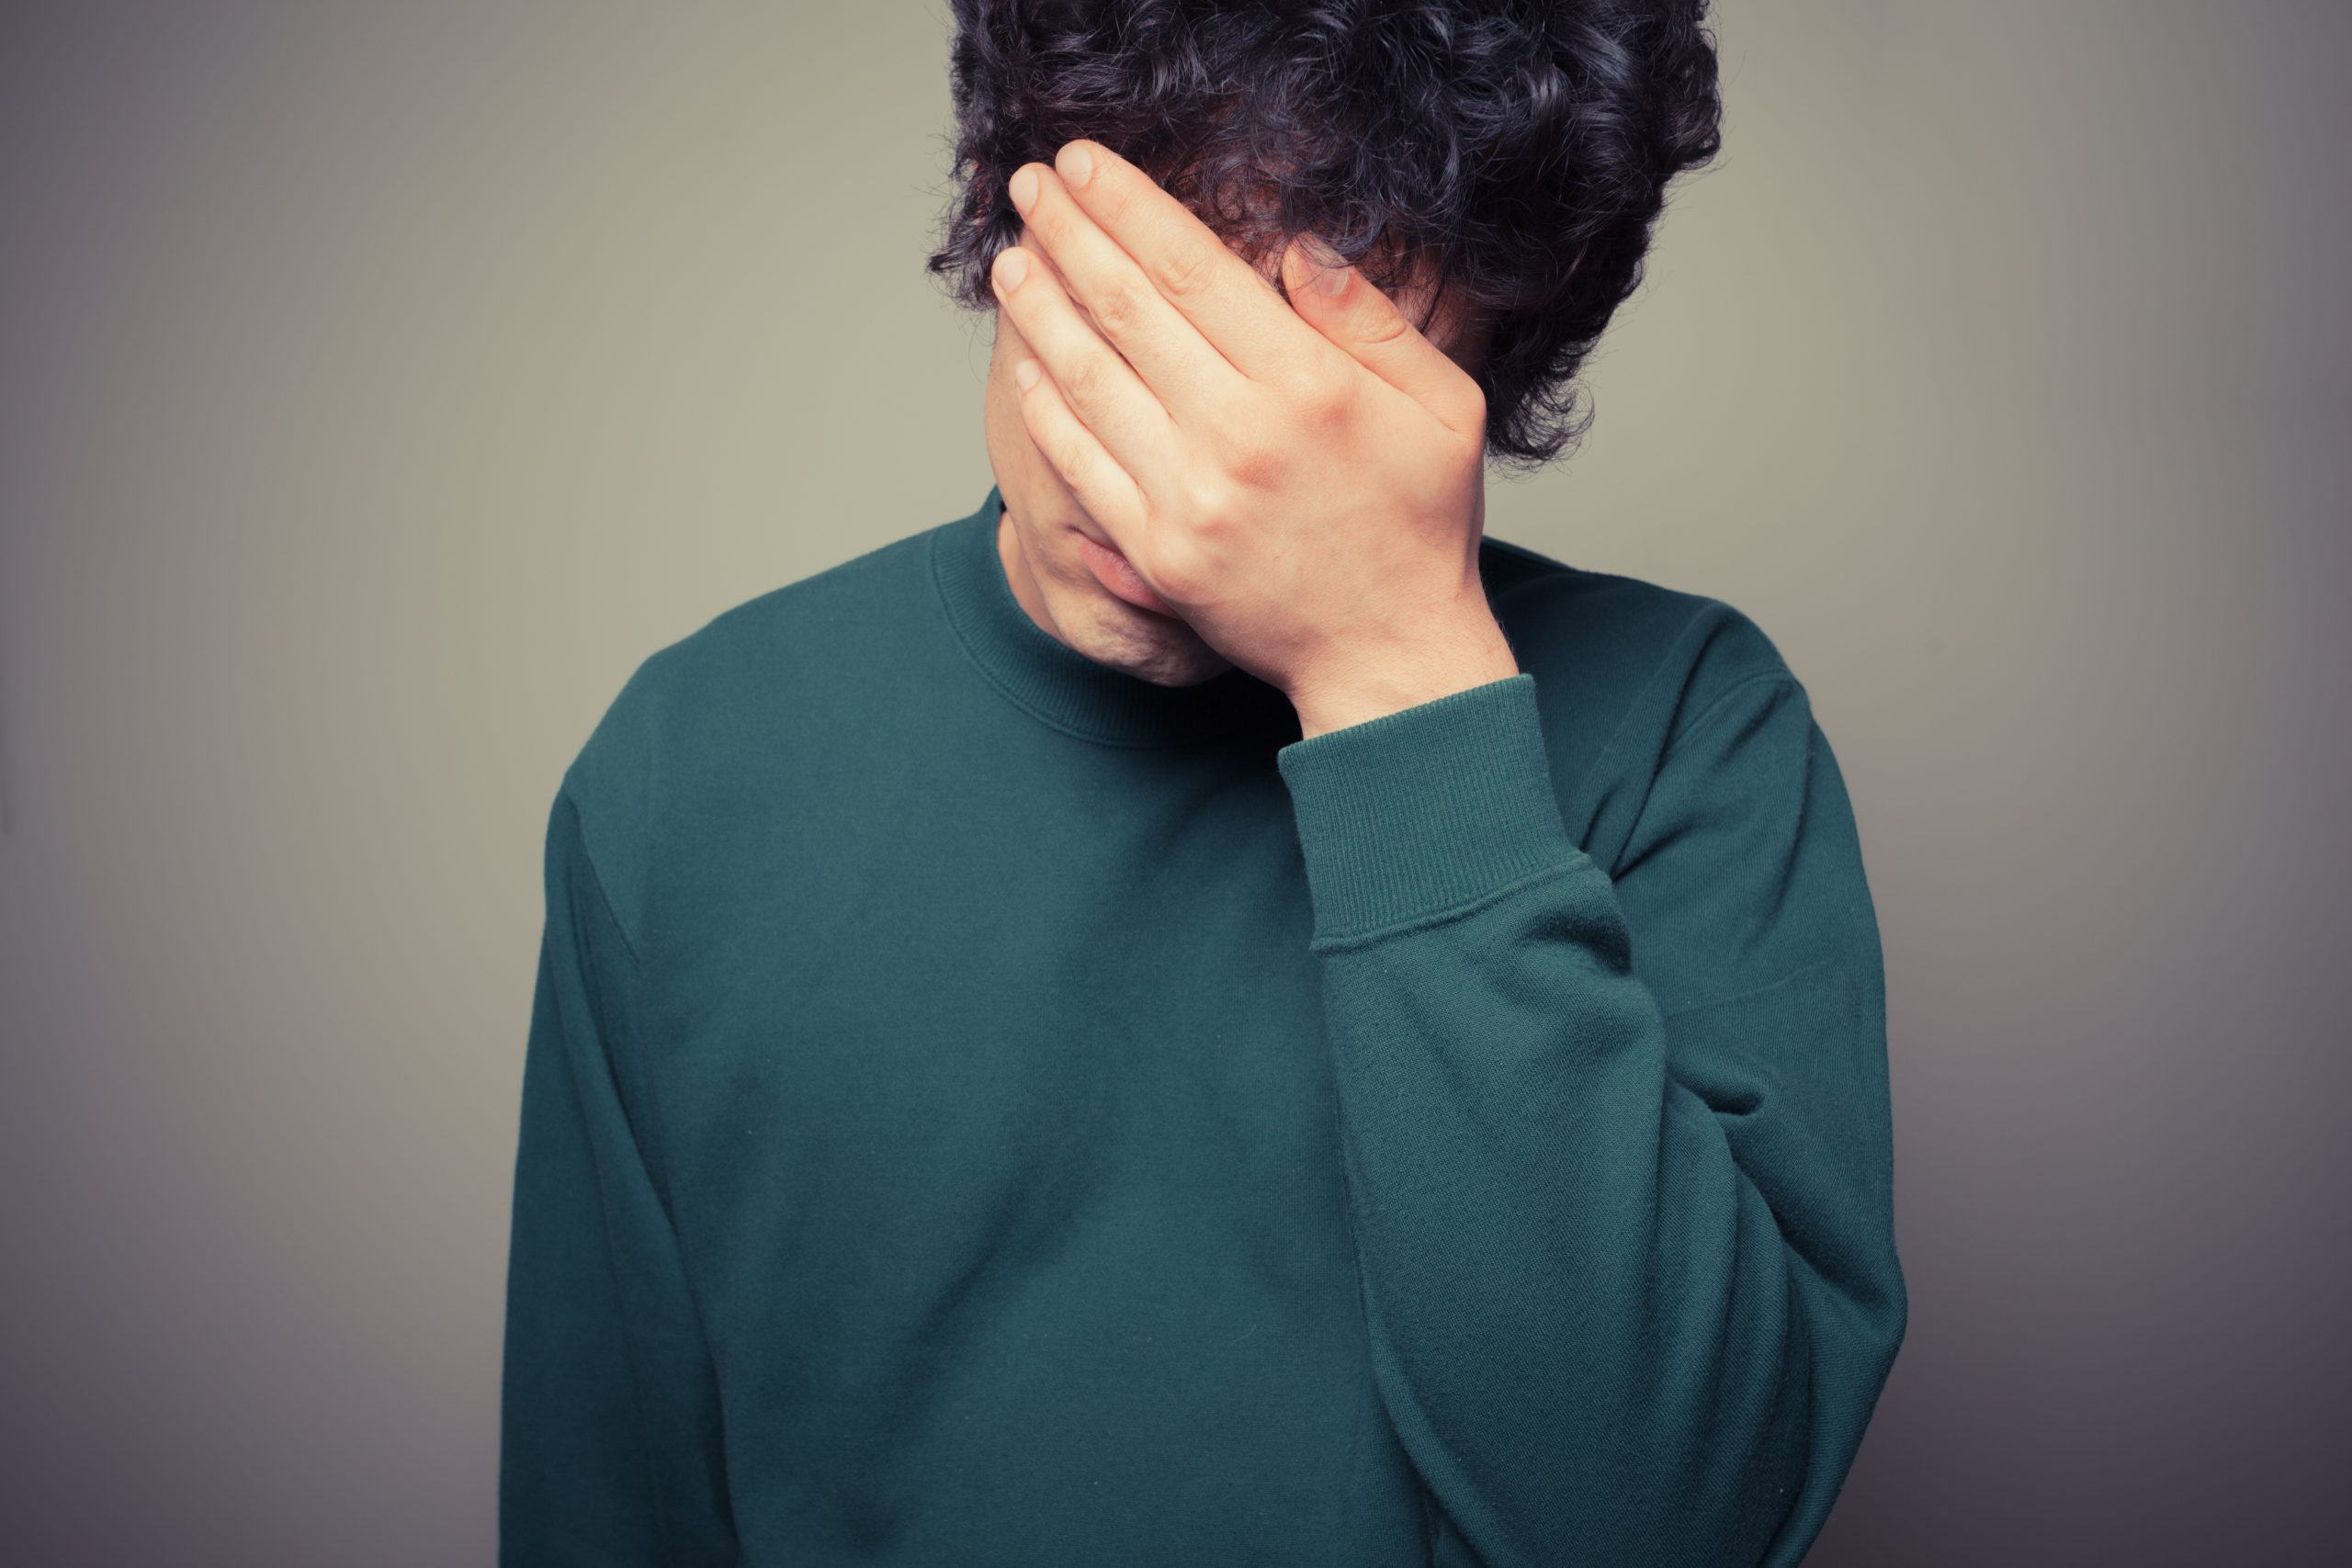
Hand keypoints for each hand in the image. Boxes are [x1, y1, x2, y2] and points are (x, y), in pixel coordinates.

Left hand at [992, 140, 1520, 738]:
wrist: (1391, 652)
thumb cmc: (1421, 524)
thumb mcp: (1442, 407)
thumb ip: (1371, 322)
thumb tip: (1297, 248)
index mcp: (1310, 386)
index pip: (1195, 271)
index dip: (1129, 208)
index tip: (1084, 165)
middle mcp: (1241, 436)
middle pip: (1129, 311)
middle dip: (1069, 236)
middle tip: (1028, 188)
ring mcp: (1192, 498)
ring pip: (1092, 381)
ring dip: (1041, 312)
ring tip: (1012, 262)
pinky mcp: (1159, 553)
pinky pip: (1085, 465)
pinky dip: (1048, 409)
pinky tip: (1028, 364)